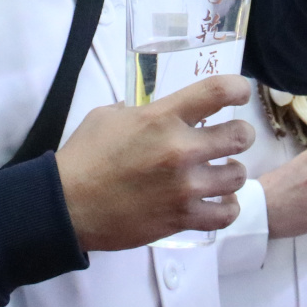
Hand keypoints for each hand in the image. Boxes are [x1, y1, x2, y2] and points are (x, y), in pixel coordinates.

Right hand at [55, 75, 254, 250]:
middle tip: (230, 139)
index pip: (218, 91)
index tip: (239, 93)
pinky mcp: (181, 218)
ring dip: (232, 172)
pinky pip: (226, 214)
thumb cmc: (84, 156)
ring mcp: (184, 187)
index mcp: (162, 117)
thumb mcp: (108, 116)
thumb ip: (140, 110)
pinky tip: (219, 202)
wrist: (67, 205)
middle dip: (239, 135)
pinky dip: (227, 207)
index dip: (238, 88)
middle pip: (240, 136)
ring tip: (221, 172)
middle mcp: (180, 150)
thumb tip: (156, 111)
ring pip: (237, 176)